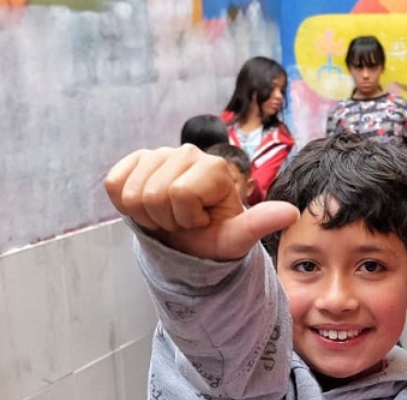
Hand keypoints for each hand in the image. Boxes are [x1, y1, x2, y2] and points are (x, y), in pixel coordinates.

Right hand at [103, 145, 298, 260]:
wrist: (189, 239)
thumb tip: (292, 213)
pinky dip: (125, 203)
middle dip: (165, 218)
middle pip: (154, 194)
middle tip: (181, 221)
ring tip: (167, 214)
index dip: (186, 218)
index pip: (179, 194)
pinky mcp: (135, 160)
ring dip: (147, 213)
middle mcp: (188, 152)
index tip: (199, 221)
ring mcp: (159, 153)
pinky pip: (115, 183)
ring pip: (132, 191)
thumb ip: (260, 223)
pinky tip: (147, 205)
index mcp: (214, 167)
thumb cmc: (214, 236)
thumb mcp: (237, 236)